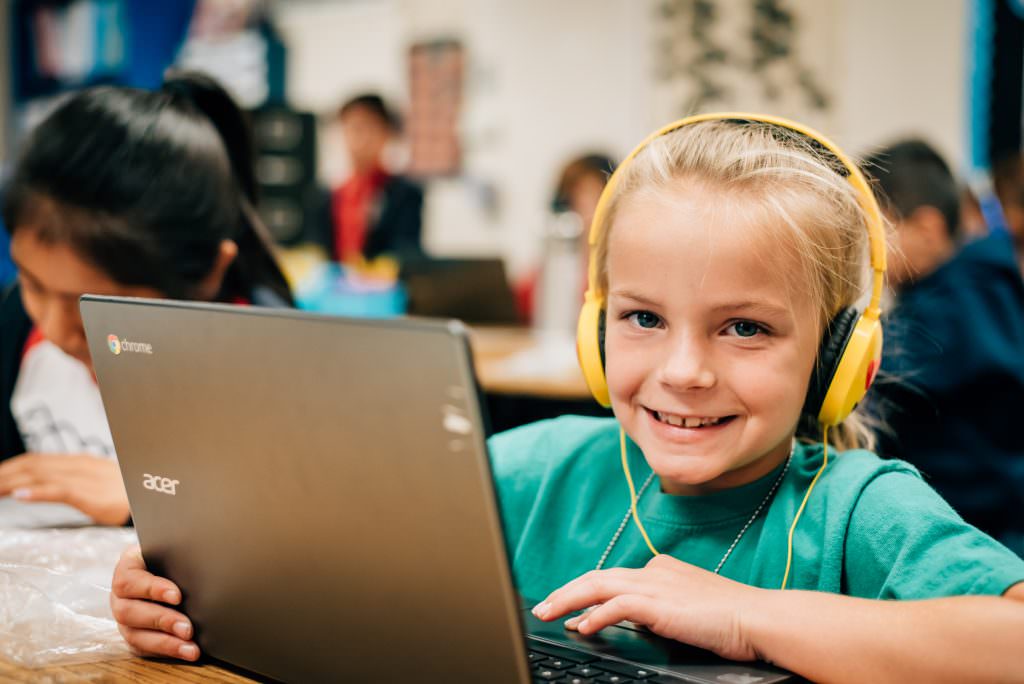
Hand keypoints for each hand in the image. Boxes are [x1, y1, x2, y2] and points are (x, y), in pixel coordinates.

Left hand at [0, 452, 129, 524]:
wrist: (156, 500)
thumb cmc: (129, 493)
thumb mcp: (100, 482)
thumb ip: (75, 480)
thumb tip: (48, 485)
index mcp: (80, 461)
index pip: (37, 460)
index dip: (11, 466)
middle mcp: (79, 465)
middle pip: (33, 465)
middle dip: (5, 473)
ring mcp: (85, 478)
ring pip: (40, 475)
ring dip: (11, 481)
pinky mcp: (91, 493)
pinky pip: (59, 490)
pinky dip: (37, 491)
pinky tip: (20, 495)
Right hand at [110, 546, 199, 660]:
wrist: (171, 564)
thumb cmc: (173, 554)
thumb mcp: (173, 548)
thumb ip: (178, 553)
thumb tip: (205, 558)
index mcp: (128, 568)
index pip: (130, 580)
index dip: (153, 589)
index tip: (178, 596)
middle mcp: (121, 595)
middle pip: (129, 612)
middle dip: (162, 621)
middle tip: (187, 628)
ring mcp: (125, 618)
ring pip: (135, 635)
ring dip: (165, 643)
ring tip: (190, 647)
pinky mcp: (135, 635)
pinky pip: (144, 648)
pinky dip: (166, 651)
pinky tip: (186, 651)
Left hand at [530, 554, 765, 660]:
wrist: (758, 618)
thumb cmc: (732, 619)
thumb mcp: (687, 610)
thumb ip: (659, 609)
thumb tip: (631, 618)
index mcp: (662, 569)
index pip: (613, 578)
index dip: (585, 591)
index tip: (567, 606)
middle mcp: (655, 571)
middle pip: (598, 577)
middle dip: (566, 592)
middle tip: (543, 606)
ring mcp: (656, 585)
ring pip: (598, 586)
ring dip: (568, 600)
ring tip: (547, 613)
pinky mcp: (659, 603)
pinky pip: (617, 606)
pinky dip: (595, 615)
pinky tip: (582, 627)